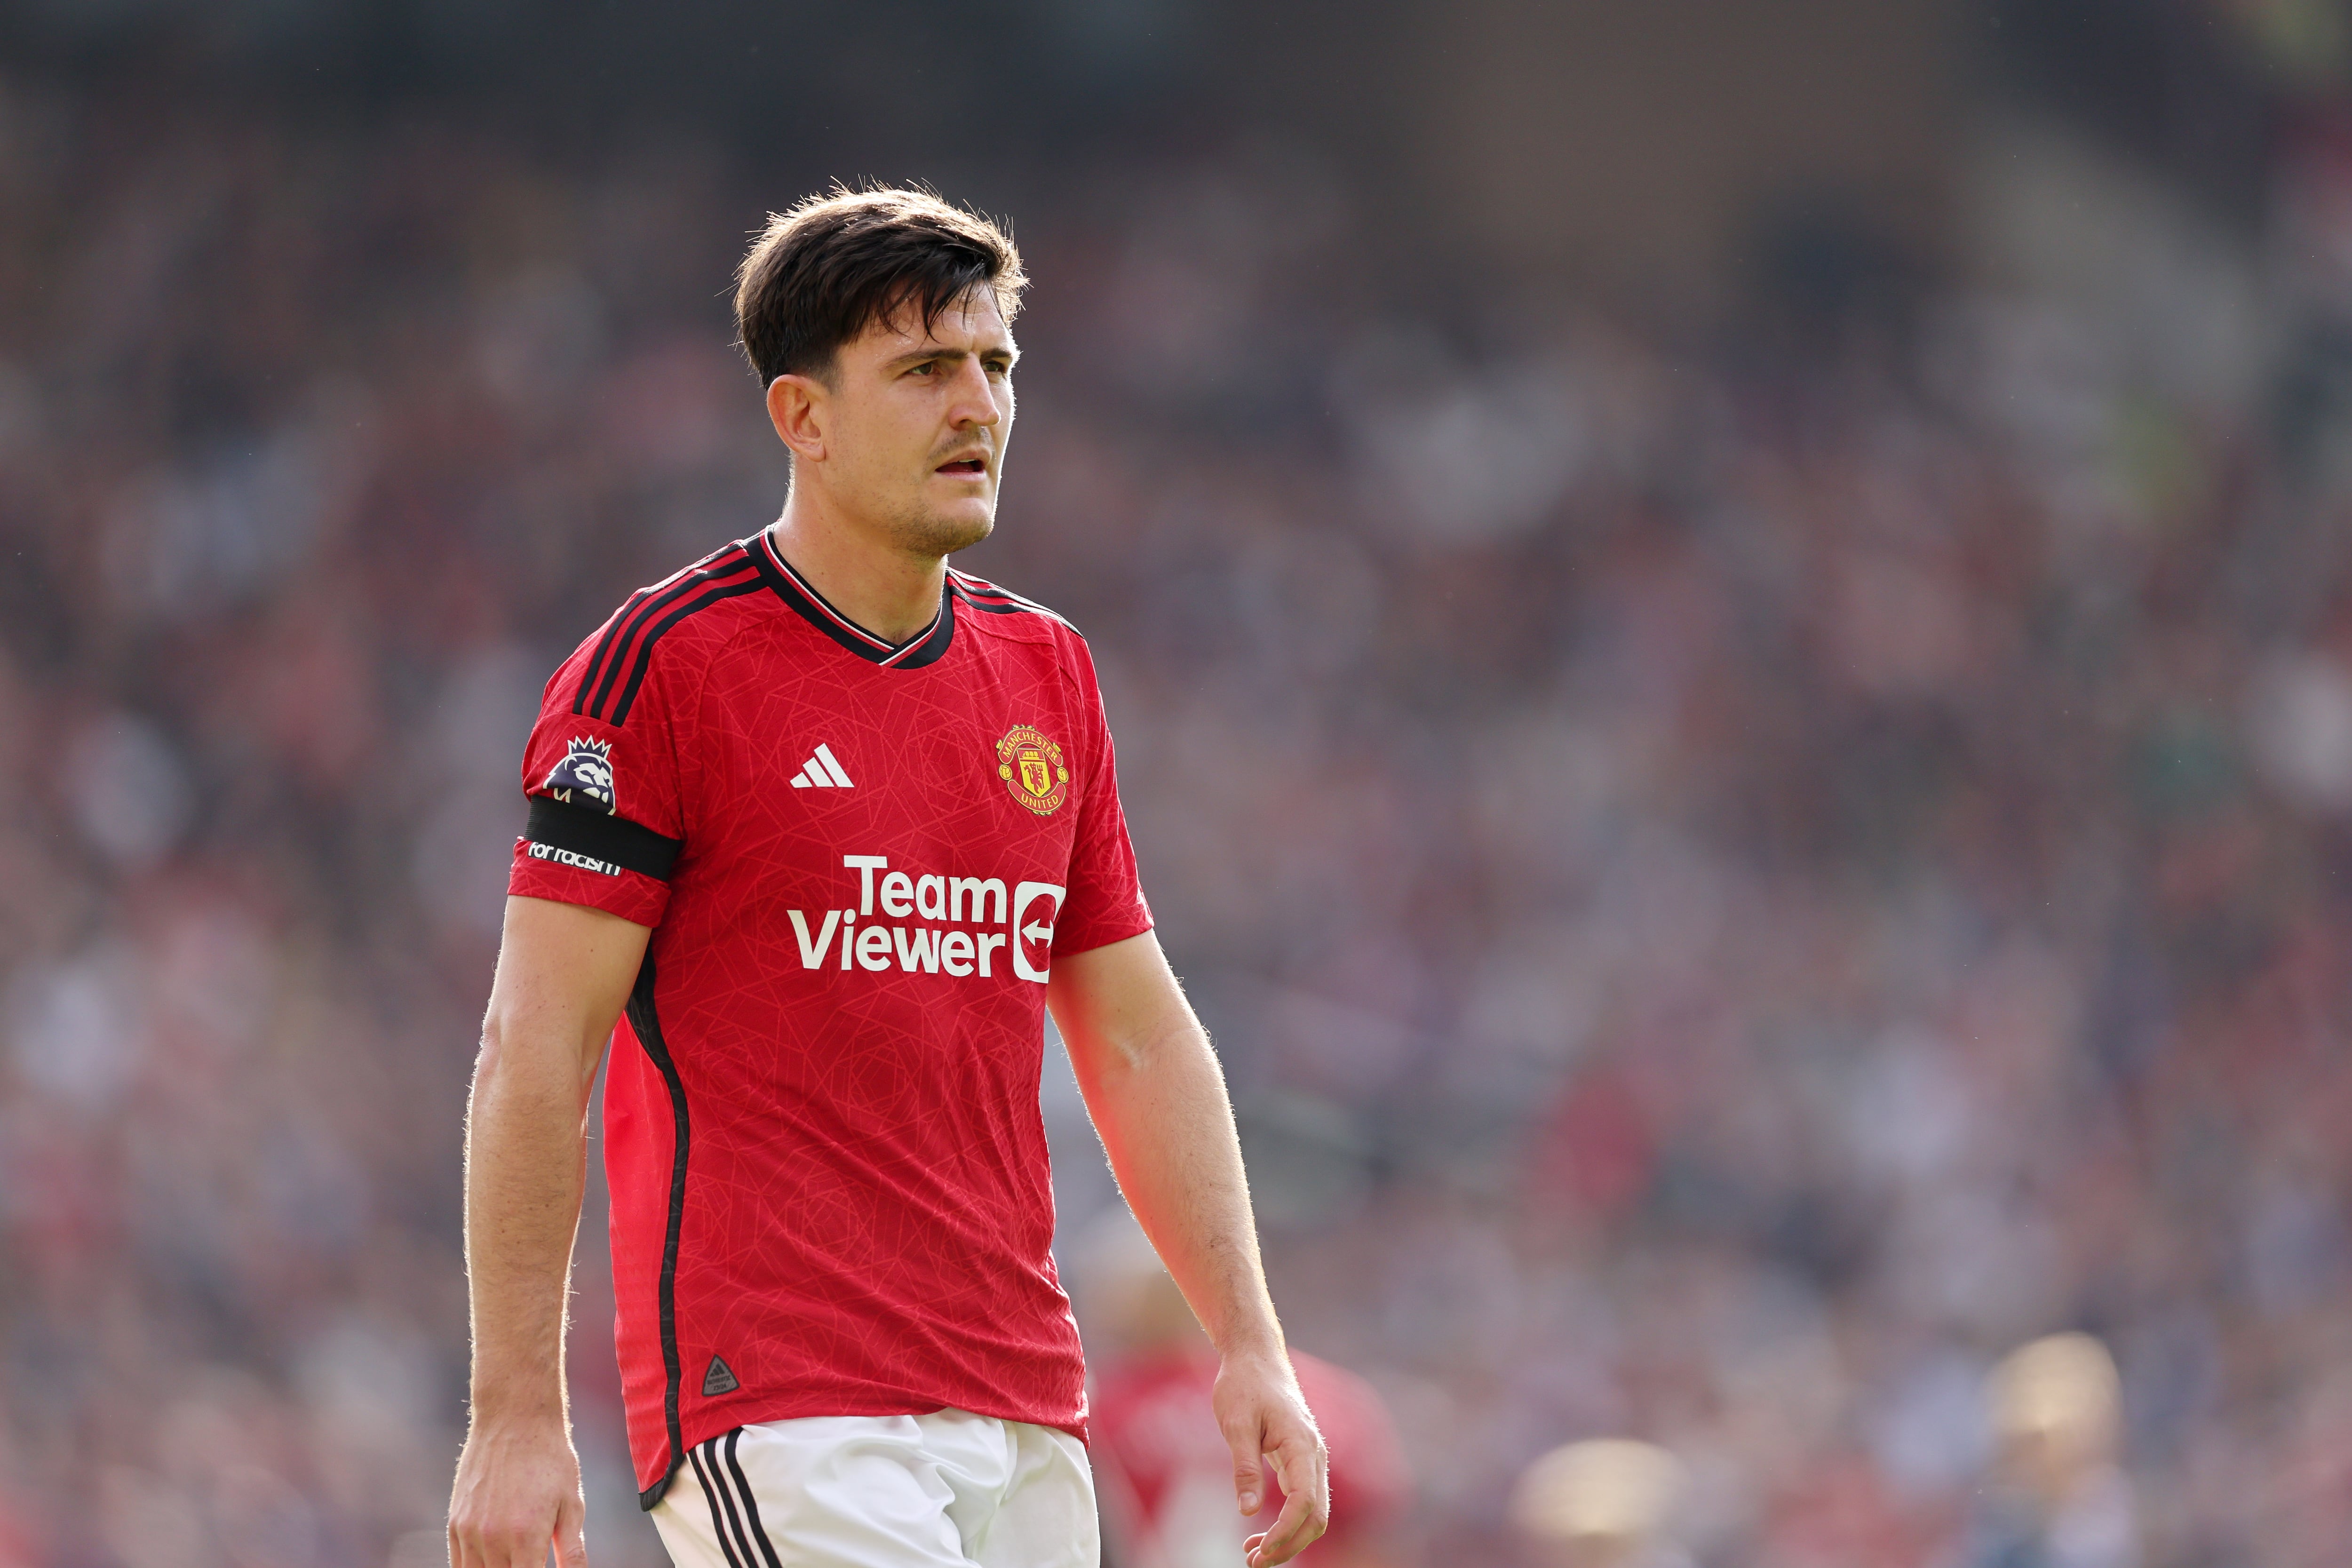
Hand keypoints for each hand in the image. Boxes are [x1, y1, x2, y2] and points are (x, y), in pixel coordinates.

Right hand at [448, 1417, 588, 1567]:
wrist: (514, 1420)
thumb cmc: (551, 1460)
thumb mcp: (571, 1504)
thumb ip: (572, 1551)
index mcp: (527, 1538)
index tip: (540, 1567)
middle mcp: (493, 1539)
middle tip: (529, 1561)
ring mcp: (469, 1532)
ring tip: (514, 1559)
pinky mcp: (455, 1523)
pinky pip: (458, 1564)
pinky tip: (494, 1561)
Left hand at [1213, 1349, 1328, 1566]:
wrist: (1255, 1357)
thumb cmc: (1244, 1384)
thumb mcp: (1236, 1423)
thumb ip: (1245, 1467)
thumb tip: (1248, 1511)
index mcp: (1302, 1445)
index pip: (1304, 1502)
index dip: (1284, 1532)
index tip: (1259, 1552)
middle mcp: (1314, 1455)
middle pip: (1317, 1516)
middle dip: (1289, 1545)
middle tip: (1254, 1563)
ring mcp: (1311, 1459)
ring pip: (1312, 1512)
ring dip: (1288, 1538)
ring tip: (1252, 1555)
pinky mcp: (1300, 1461)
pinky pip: (1302, 1501)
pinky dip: (1286, 1523)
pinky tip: (1260, 1535)